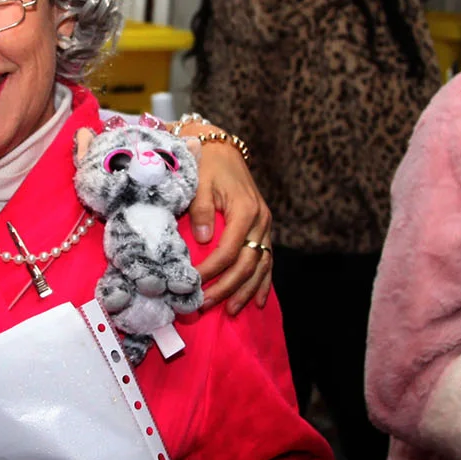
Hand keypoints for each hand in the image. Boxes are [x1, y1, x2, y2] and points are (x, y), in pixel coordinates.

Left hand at [186, 129, 275, 312]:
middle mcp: (260, 220)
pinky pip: (267, 260)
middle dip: (227, 287)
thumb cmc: (206, 164)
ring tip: (231, 310)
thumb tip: (203, 237)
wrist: (221, 149)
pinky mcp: (263, 229)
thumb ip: (201, 208)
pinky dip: (264, 282)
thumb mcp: (199, 181)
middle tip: (206, 304)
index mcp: (245, 209)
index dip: (211, 270)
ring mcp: (265, 226)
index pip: (229, 250)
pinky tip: (259, 301)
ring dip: (246, 290)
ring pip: (260, 266)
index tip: (193, 284)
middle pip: (247, 263)